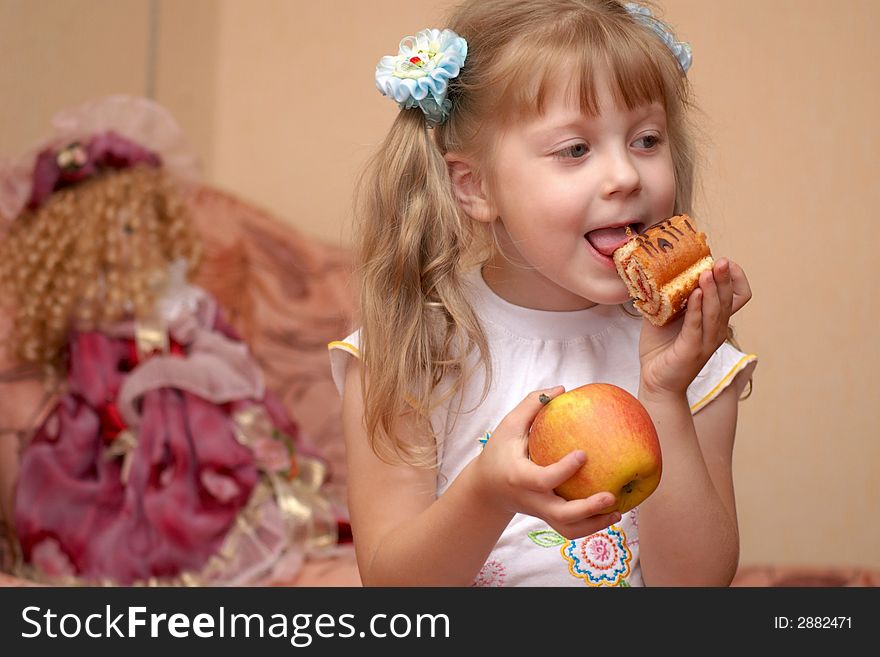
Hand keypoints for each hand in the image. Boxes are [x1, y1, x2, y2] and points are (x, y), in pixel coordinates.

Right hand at [471, 387, 620, 539]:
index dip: (564, 470)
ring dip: (594, 524)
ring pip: (568, 529)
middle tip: (611, 496)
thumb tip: (561, 389)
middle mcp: (532, 499)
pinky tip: (612, 513)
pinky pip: (571, 528)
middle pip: (560, 515)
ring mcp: (541, 512)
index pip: (543, 479)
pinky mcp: (548, 518)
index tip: (583, 454)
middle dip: (587, 509)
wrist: (487, 489)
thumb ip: (531, 406)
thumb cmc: (499, 452)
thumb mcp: (508, 426)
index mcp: (519, 477)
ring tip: (618, 512)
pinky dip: (591, 525)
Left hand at [638, 258, 751, 398]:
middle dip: (725, 279)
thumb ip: (667, 296)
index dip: (733, 279)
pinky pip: (697, 326)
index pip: (738, 296)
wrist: (655, 382)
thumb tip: (657, 269)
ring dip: (713, 291)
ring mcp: (707, 341)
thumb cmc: (662, 350)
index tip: (720, 263)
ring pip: (717, 312)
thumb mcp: (666, 316)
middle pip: (729, 300)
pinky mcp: (692, 350)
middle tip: (721, 261)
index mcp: (714, 320)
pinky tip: (693, 294)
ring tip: (707, 273)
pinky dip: (696, 309)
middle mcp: (716, 330)